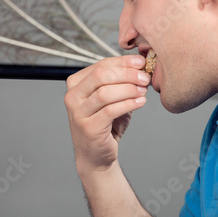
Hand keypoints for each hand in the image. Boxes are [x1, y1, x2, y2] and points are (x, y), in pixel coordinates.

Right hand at [64, 55, 150, 172]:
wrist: (96, 154)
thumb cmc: (105, 123)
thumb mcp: (111, 98)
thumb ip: (119, 81)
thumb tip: (140, 66)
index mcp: (76, 84)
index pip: (100, 65)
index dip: (123, 62)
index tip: (140, 62)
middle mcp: (73, 96)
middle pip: (101, 76)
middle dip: (127, 74)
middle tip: (144, 78)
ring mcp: (78, 113)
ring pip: (105, 93)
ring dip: (129, 89)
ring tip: (143, 91)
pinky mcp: (89, 127)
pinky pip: (111, 110)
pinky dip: (129, 104)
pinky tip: (140, 103)